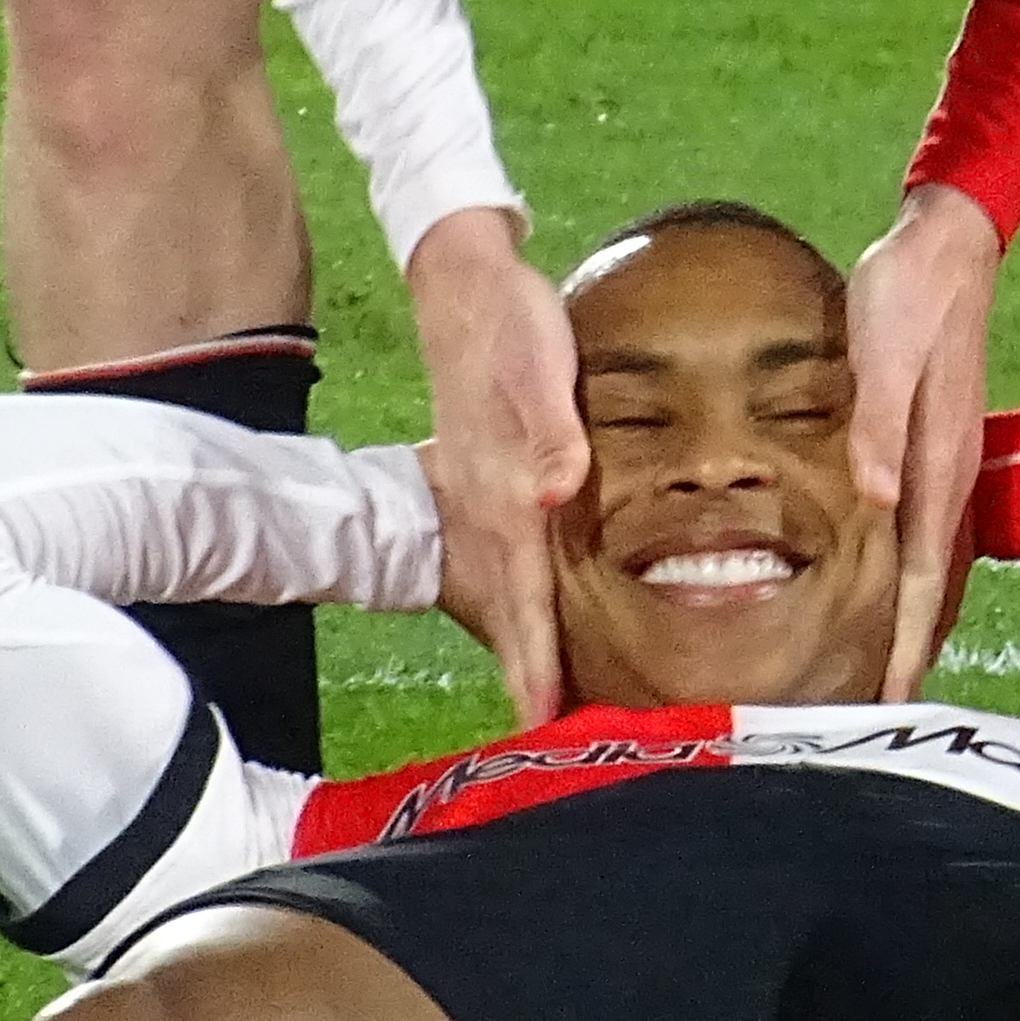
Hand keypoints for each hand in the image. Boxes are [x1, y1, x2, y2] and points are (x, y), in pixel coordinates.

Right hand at [408, 208, 588, 727]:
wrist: (462, 282)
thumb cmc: (510, 322)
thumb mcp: (536, 364)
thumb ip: (548, 430)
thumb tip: (557, 495)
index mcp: (505, 489)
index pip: (523, 591)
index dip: (534, 657)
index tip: (541, 718)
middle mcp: (488, 505)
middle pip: (508, 607)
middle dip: (526, 673)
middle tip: (544, 738)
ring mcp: (482, 495)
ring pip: (501, 589)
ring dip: (519, 644)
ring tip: (538, 700)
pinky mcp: (488, 481)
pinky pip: (504, 559)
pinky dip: (515, 601)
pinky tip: (527, 617)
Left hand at [846, 187, 1000, 701]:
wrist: (948, 241)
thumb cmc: (908, 293)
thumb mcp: (884, 349)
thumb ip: (880, 423)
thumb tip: (877, 498)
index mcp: (937, 462)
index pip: (923, 576)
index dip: (905, 643)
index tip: (890, 703)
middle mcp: (949, 474)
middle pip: (932, 586)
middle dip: (909, 652)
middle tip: (878, 718)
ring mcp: (946, 461)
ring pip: (930, 563)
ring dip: (910, 619)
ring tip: (884, 673)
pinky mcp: (932, 444)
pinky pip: (922, 530)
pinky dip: (907, 575)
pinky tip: (886, 586)